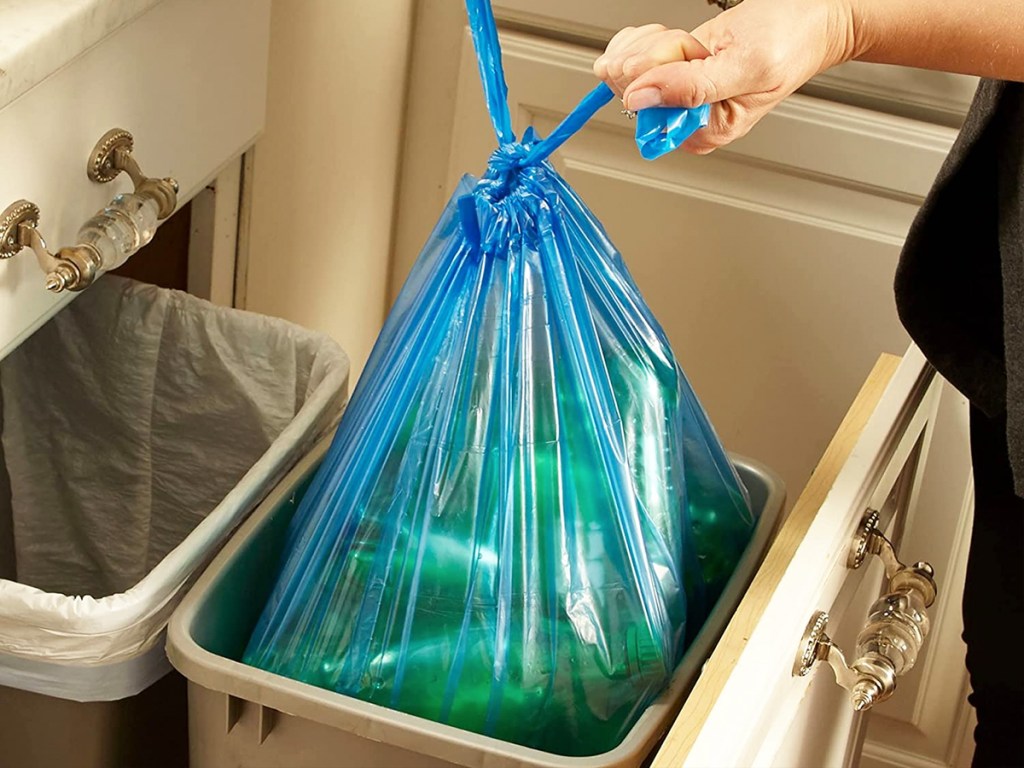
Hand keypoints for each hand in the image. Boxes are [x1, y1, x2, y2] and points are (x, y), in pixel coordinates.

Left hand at [593, 0, 854, 153]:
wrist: (810, 16)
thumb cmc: (792, 42)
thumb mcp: (745, 65)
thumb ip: (691, 87)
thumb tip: (640, 99)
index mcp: (703, 132)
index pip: (645, 114)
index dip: (649, 78)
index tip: (676, 56)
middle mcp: (684, 116)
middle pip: (630, 89)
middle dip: (654, 55)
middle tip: (692, 47)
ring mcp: (675, 92)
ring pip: (628, 69)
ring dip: (654, 43)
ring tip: (692, 44)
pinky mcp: (671, 69)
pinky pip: (635, 55)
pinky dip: (649, 38)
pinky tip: (675, 39)